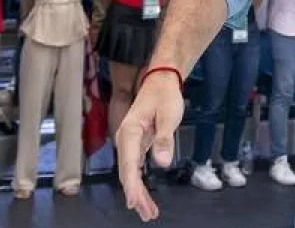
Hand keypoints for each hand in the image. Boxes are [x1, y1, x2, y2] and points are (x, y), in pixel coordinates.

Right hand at [117, 70, 185, 219]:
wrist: (161, 81)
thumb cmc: (164, 95)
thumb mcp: (168, 115)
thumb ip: (164, 139)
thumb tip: (162, 162)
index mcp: (130, 131)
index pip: (129, 163)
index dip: (131, 184)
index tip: (134, 202)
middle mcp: (126, 139)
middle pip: (127, 172)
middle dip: (135, 194)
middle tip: (147, 213)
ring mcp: (130, 143)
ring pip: (131, 172)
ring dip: (138, 192)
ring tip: (148, 212)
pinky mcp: (137, 145)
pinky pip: (135, 168)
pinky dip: (139, 182)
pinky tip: (143, 196)